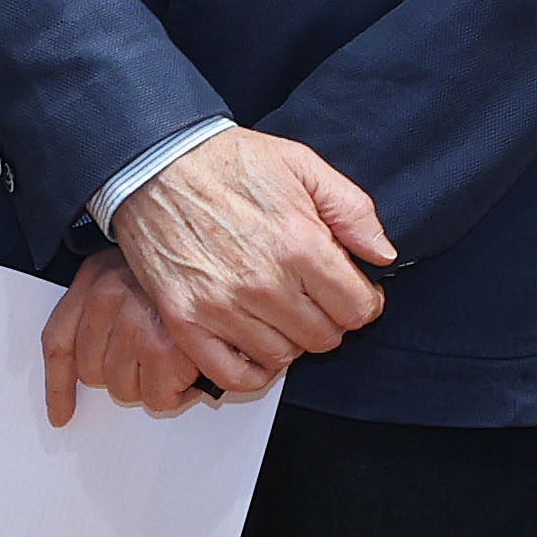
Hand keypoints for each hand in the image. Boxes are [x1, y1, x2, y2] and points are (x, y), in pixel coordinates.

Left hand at [40, 247, 255, 424]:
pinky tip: (188, 370)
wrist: (229, 244)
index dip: (58, 384)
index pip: (59, 341)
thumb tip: (96, 357)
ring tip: (174, 359)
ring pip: (124, 388)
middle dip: (123, 374)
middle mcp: (108, 299)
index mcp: (96, 278)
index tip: (62, 410)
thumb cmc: (188, 261)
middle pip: (93, 372)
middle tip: (152, 361)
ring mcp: (134, 324)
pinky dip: (176, 393)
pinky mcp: (164, 348)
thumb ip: (109, 304)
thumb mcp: (135, 266)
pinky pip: (157, 398)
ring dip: (150, 383)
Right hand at [104, 126, 391, 367]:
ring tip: (279, 311)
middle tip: (312, 297)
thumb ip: (353, 210)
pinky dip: (252, 371)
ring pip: (284, 357)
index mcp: (299, 245)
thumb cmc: (228, 162)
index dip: (364, 301)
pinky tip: (255, 343)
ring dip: (290, 339)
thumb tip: (382, 254)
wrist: (154, 164)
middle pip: (324, 337)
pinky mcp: (186, 321)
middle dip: (328, 319)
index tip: (351, 292)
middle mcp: (263, 284)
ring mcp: (221, 307)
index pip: (358, 309)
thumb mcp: (302, 165)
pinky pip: (233, 374)